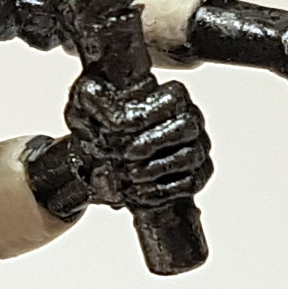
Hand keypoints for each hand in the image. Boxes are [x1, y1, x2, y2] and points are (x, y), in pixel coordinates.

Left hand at [62, 68, 212, 216]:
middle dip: (154, 142)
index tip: (118, 128)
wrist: (107, 156)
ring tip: (130, 176)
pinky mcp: (197, 175)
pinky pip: (192, 183)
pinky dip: (165, 191)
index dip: (147, 115)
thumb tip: (96, 98)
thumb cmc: (104, 124)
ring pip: (190, 157)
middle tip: (125, 155)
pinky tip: (139, 192)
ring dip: (157, 169)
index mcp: (170, 96)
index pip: (173, 99)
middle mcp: (190, 118)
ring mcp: (197, 147)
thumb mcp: (89, 104)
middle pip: (187, 126)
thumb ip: (92, 96)